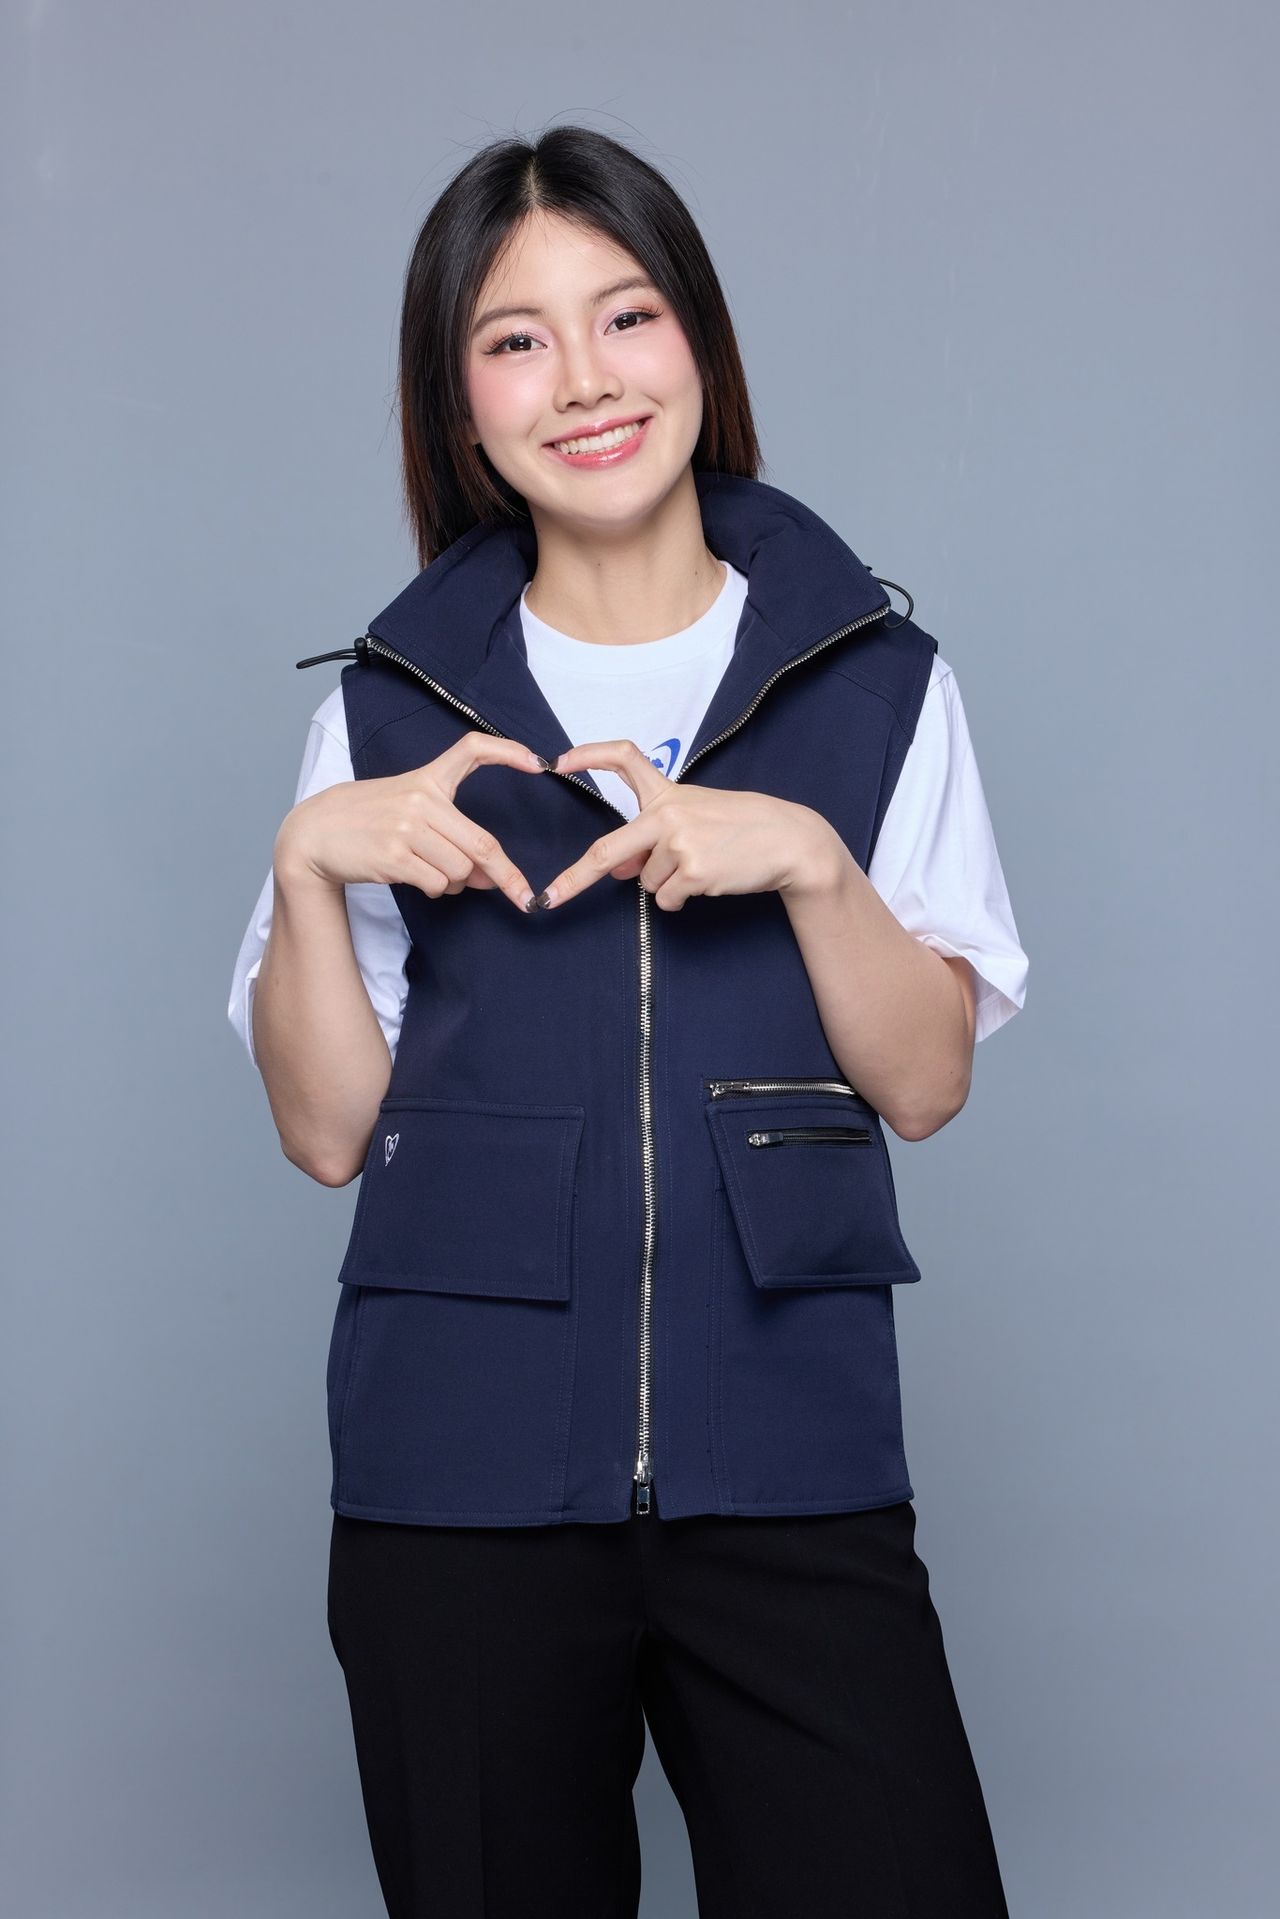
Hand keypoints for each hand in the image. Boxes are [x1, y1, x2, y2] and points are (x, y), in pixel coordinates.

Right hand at [274, 729, 549, 913]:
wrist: (314, 834)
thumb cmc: (366, 821)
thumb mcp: (407, 809)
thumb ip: (452, 835)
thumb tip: (490, 875)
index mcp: (427, 779)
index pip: (472, 749)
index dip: (509, 752)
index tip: (538, 763)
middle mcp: (420, 800)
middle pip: (481, 843)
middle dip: (505, 875)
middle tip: (522, 896)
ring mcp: (407, 828)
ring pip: (461, 870)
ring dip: (456, 883)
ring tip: (430, 872)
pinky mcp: (394, 856)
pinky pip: (438, 884)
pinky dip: (436, 890)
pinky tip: (416, 878)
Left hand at [529, 739, 841, 911]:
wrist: (788, 841)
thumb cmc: (741, 828)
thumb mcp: (696, 820)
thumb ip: (653, 838)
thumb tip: (616, 871)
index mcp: (667, 793)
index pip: (624, 758)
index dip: (588, 755)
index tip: (558, 761)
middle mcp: (667, 813)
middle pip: (608, 849)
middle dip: (575, 878)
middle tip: (550, 899)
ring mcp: (679, 841)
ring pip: (647, 882)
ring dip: (668, 884)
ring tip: (704, 865)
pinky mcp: (693, 870)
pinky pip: (666, 899)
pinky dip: (681, 900)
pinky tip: (708, 881)